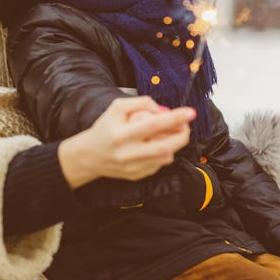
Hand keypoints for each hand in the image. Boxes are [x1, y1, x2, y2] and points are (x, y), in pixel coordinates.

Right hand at [58, 96, 194, 188]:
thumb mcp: (116, 108)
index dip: (174, 118)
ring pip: (165, 157)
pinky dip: (163, 154)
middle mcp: (127, 153)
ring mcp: (133, 167)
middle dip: (181, 135)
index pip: (153, 125)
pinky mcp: (136, 176)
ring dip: (173, 144)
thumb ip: (140, 103)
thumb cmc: (105, 128)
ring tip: (171, 134)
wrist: (89, 155)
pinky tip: (156, 146)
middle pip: (164, 147)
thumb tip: (162, 109)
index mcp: (121, 134)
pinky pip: (158, 165)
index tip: (190, 112)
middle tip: (185, 125)